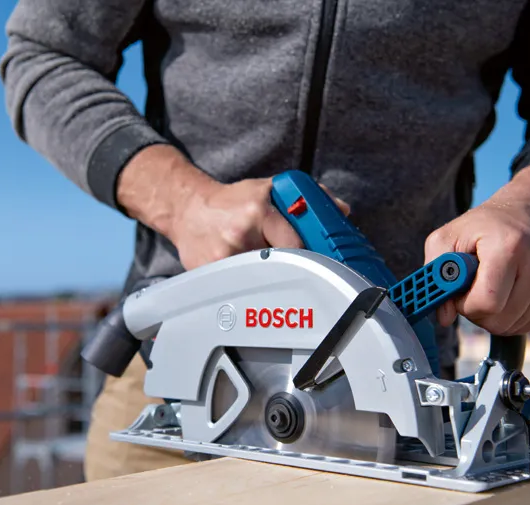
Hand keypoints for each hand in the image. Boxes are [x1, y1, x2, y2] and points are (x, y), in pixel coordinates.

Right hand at [116, 144, 349, 270]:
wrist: (188, 209)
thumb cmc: (230, 202)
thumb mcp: (268, 189)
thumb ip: (307, 198)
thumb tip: (341, 211)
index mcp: (258, 211)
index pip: (296, 243)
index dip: (310, 256)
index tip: (319, 265)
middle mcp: (240, 233)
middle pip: (281, 266)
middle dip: (292, 271)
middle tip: (301, 276)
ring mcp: (223, 257)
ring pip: (260, 281)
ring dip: (270, 281)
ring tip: (269, 273)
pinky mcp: (209, 273)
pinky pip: (237, 289)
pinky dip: (247, 289)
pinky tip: (246, 280)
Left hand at [424, 162, 529, 334]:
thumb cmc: (482, 228)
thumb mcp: (447, 237)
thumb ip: (435, 274)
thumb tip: (443, 317)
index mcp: (509, 246)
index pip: (487, 302)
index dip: (465, 304)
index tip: (460, 290)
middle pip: (500, 320)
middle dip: (477, 312)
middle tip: (473, 289)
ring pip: (513, 326)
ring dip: (493, 315)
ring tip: (490, 287)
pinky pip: (528, 326)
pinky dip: (511, 317)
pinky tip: (508, 293)